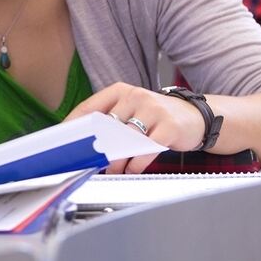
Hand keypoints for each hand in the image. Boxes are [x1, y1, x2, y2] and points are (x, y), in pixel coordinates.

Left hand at [66, 82, 205, 172]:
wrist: (196, 116)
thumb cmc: (156, 115)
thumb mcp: (132, 109)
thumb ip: (110, 120)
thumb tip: (85, 141)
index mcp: (120, 91)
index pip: (90, 107)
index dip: (74, 125)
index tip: (64, 141)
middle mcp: (135, 96)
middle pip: (107, 125)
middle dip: (97, 147)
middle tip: (89, 161)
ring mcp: (153, 110)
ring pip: (126, 139)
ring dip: (116, 159)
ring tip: (111, 169)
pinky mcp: (169, 127)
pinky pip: (146, 149)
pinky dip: (136, 163)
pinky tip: (131, 169)